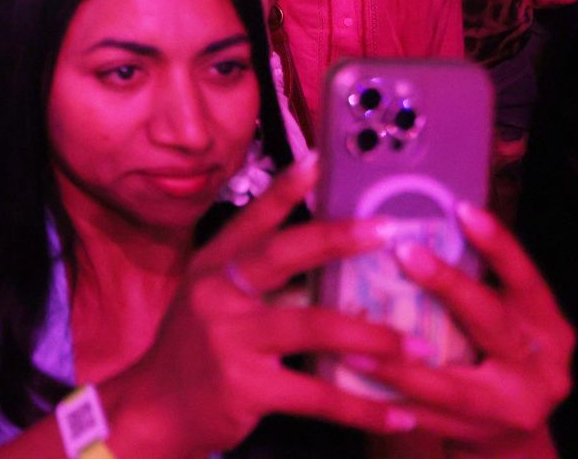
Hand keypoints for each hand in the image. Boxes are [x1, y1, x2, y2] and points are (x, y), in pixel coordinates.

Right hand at [112, 158, 421, 453]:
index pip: (252, 221)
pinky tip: (399, 415)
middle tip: (387, 231)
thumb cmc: (194, 353)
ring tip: (421, 348)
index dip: (285, 190)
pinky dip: (364, 408)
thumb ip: (252, 281)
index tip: (319, 162)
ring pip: (314, 327)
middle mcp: (218, 294)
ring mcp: (230, 338)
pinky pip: (319, 394)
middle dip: (338, 239)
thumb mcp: (210, 304)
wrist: (155, 409)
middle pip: (283, 256)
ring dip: (375, 337)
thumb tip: (319, 261)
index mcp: (212, 268)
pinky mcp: (246, 385)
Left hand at [355, 203, 572, 454]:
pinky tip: (356, 379)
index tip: (462, 209)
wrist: (511, 427)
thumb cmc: (494, 352)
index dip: (498, 245)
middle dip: (449, 286)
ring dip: (399, 363)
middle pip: (493, 321)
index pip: (526, 278)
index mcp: (545, 324)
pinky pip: (429, 416)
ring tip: (354, 343)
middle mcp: (542, 364)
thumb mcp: (502, 315)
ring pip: (452, 384)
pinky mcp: (480, 433)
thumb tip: (410, 220)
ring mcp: (514, 405)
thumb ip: (472, 280)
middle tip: (405, 253)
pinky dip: (391, 396)